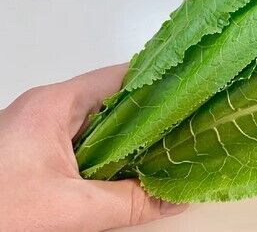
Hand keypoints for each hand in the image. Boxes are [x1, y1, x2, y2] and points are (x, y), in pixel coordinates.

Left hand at [0, 65, 186, 231]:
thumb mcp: (70, 210)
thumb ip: (129, 204)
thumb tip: (175, 200)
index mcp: (55, 104)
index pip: (120, 77)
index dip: (161, 82)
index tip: (194, 94)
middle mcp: (47, 108)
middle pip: (112, 101)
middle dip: (151, 117)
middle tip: (189, 130)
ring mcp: (38, 130)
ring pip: (98, 126)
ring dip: (129, 142)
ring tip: (168, 153)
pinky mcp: (32, 152)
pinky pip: (81, 145)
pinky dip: (107, 157)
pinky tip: (129, 173)